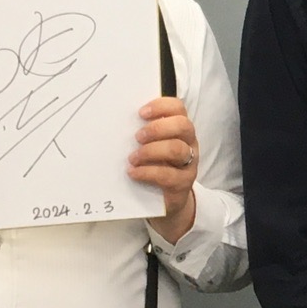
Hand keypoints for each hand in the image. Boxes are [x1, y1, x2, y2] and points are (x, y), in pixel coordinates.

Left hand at [131, 97, 197, 241]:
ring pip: (177, 149)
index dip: (161, 106)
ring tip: (133, 158)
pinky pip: (168, 175)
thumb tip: (117, 121)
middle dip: (157, 129)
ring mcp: (189, 164)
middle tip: (137, 137)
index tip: (141, 113)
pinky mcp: (183, 183)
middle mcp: (189, 143)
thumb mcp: (150, 146)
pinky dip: (147, 172)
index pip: (178, 108)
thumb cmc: (154, 166)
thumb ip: (143, 133)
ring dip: (150, 151)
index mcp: (180, 129)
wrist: (164, 200)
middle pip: (183, 126)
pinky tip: (133, 172)